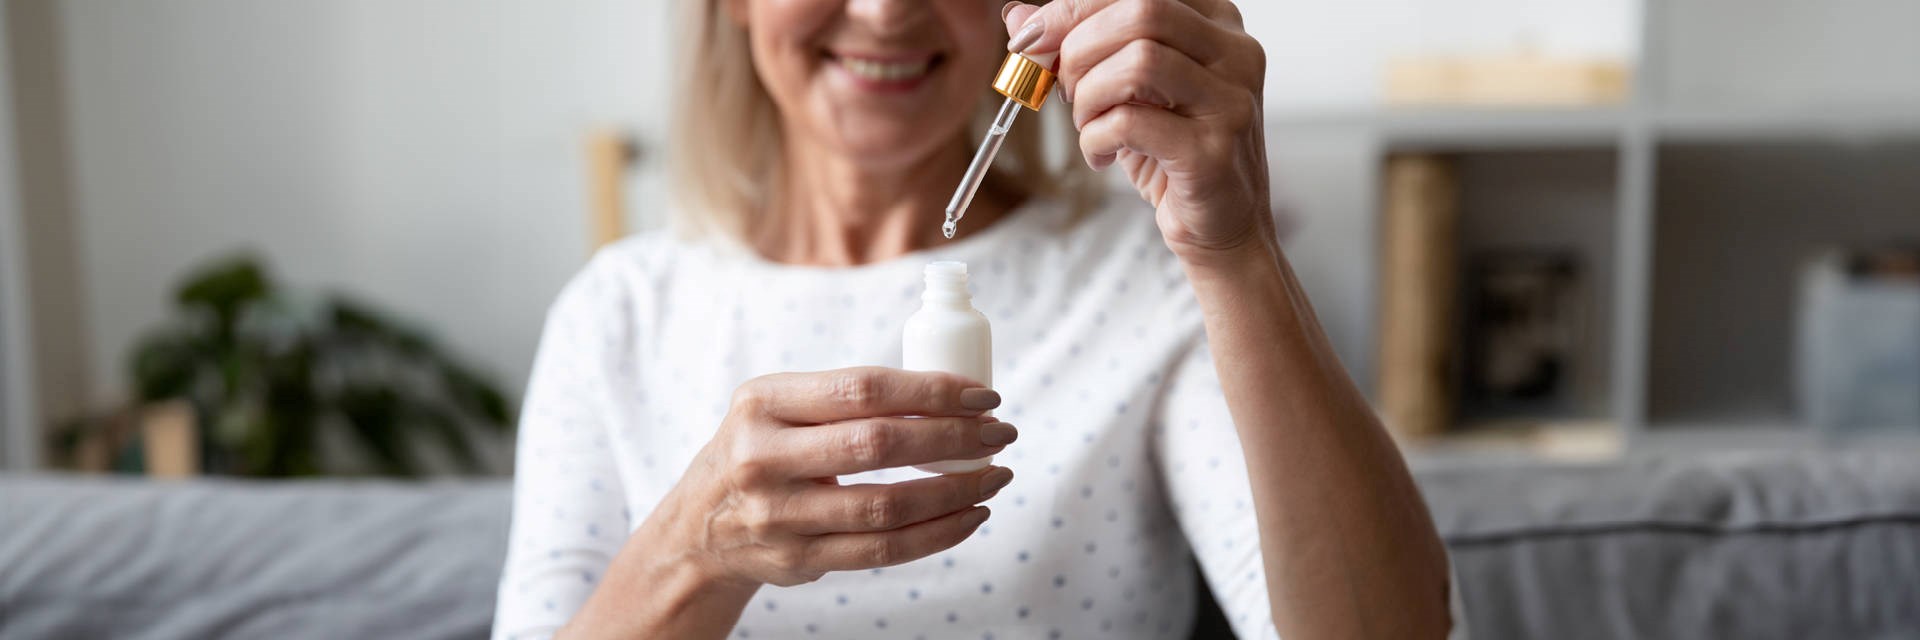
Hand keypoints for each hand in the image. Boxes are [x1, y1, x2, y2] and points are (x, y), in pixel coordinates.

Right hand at [655, 366, 1014, 587]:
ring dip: (956, 491)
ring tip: (995, 476)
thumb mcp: (777, 408)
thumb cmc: (762, 451)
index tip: (982, 395)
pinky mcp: (798, 560)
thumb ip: (845, 399)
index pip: (862, 388)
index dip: (931, 390)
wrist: (699, 529)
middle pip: (878, 445)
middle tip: (1001, 434)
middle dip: (954, 438)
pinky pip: (882, 550)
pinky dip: (937, 534)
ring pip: (886, 505)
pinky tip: (970, 515)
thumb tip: (951, 396)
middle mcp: (763, 457)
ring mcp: (779, 515)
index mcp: (763, 402)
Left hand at [1005, 0, 1273, 260]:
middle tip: (1063, 88)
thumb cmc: (1173, 153)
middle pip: (1142, 11)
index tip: (1033, 38)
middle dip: (1080, 49)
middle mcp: (1235, 53)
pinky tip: (1100, 154)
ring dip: (1089, 96)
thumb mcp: (1122, 91)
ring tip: (1087, 124)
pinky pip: (1131, 123)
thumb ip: (1077, 47)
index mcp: (1216, 23)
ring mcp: (1230, 101)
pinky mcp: (1212, 152)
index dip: (1075, 8)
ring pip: (1139, 62)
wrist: (1221, 224)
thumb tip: (1020, 16)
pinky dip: (1096, 139)